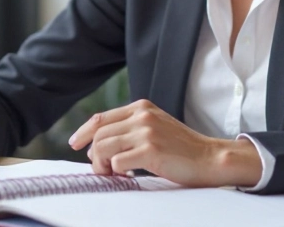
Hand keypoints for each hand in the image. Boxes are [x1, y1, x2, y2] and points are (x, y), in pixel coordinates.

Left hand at [67, 99, 260, 187]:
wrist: (209, 158)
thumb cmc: (182, 149)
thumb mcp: (155, 128)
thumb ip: (131, 129)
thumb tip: (99, 146)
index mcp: (142, 107)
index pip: (101, 118)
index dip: (83, 131)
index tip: (74, 143)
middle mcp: (142, 116)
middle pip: (99, 134)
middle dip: (93, 155)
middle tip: (101, 170)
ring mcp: (146, 132)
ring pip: (103, 147)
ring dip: (102, 165)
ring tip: (112, 173)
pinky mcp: (150, 150)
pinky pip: (117, 162)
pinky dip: (116, 172)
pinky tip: (127, 176)